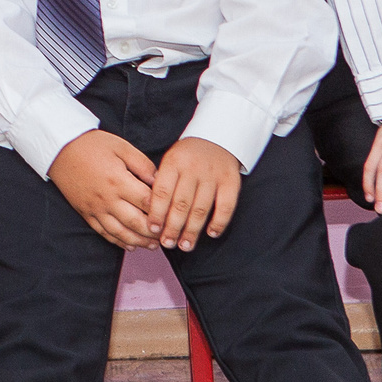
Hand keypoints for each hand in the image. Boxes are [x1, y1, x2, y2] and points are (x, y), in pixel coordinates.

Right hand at [48, 128, 158, 249]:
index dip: (163, 212)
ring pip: (121, 232)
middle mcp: (108, 199)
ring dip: (139, 242)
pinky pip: (104, 233)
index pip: (147, 202)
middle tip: (168, 236)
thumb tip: (159, 182)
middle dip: (154, 233)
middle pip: (136, 222)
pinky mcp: (86, 213)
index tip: (174, 217)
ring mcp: (95, 209)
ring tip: (154, 246)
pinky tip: (130, 246)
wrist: (60, 148)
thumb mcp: (122, 147)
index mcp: (119, 181)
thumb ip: (143, 165)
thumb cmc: (93, 145)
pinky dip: (118, 242)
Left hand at [149, 136, 243, 250]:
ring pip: (201, 208)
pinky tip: (211, 233)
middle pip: (181, 203)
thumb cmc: (187, 156)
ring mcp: (213, 175)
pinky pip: (226, 206)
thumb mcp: (170, 161)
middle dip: (173, 227)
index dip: (157, 213)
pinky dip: (219, 222)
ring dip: (192, 230)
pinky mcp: (231, 181)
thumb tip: (149, 214)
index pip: (162, 192)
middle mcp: (193, 169)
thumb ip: (161, 183)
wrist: (217, 136)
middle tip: (168, 243)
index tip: (153, 230)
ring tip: (185, 245)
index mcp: (173, 162)